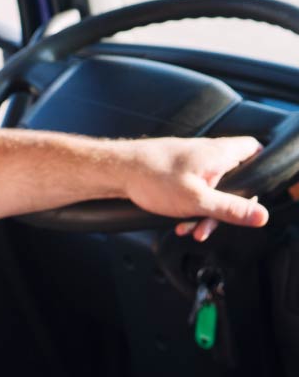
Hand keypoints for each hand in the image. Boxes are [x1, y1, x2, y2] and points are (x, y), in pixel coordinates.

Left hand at [119, 136, 268, 241]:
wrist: (115, 169)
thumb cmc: (151, 177)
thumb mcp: (198, 201)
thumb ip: (231, 209)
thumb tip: (261, 215)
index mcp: (217, 154)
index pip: (253, 149)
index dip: (261, 168)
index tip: (254, 193)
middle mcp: (205, 153)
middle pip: (234, 178)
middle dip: (227, 206)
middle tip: (214, 223)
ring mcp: (189, 160)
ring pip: (211, 188)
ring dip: (205, 211)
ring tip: (191, 228)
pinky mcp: (175, 168)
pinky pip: (194, 188)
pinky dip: (191, 206)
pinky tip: (180, 222)